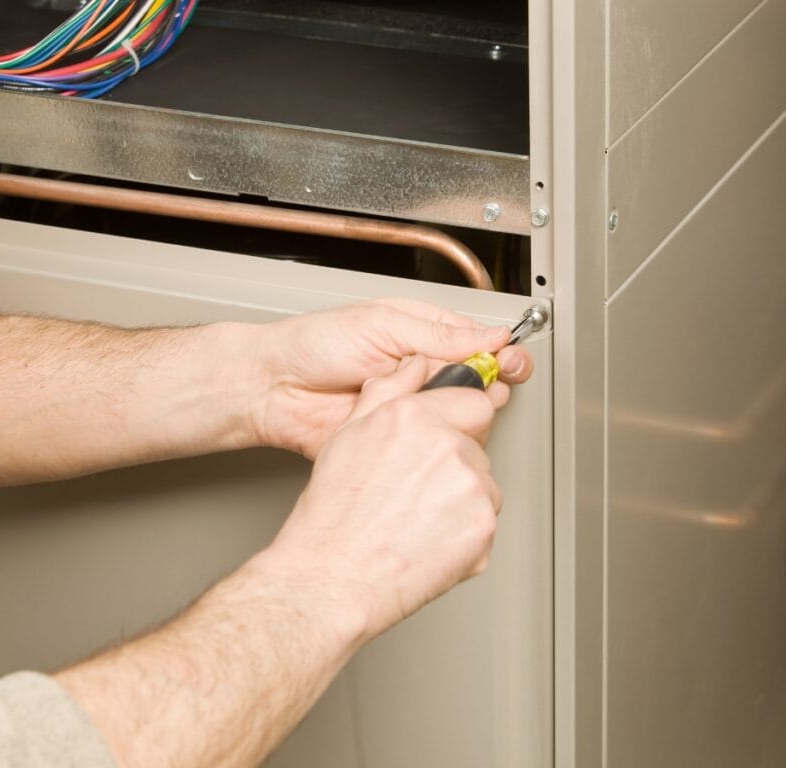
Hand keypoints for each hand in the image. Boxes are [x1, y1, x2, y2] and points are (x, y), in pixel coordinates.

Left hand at [253, 299, 533, 457]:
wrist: (275, 389)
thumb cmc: (316, 345)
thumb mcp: (383, 325)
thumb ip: (438, 335)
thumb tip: (489, 334)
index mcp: (423, 334)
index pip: (478, 342)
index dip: (501, 352)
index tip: (510, 361)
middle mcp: (422, 370)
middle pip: (478, 379)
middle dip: (492, 381)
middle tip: (492, 382)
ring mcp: (413, 405)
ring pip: (460, 413)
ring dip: (466, 410)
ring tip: (455, 400)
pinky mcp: (400, 437)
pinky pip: (432, 442)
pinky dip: (440, 438)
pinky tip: (437, 427)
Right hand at [264, 354, 506, 639]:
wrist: (332, 579)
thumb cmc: (332, 517)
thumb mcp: (348, 435)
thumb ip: (388, 391)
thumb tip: (413, 366)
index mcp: (415, 417)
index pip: (473, 402)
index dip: (458, 423)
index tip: (446, 441)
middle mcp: (447, 445)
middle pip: (478, 447)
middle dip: (456, 465)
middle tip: (415, 493)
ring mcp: (471, 487)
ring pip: (484, 486)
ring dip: (461, 500)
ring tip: (416, 521)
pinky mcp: (484, 526)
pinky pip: (486, 523)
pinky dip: (465, 534)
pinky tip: (428, 541)